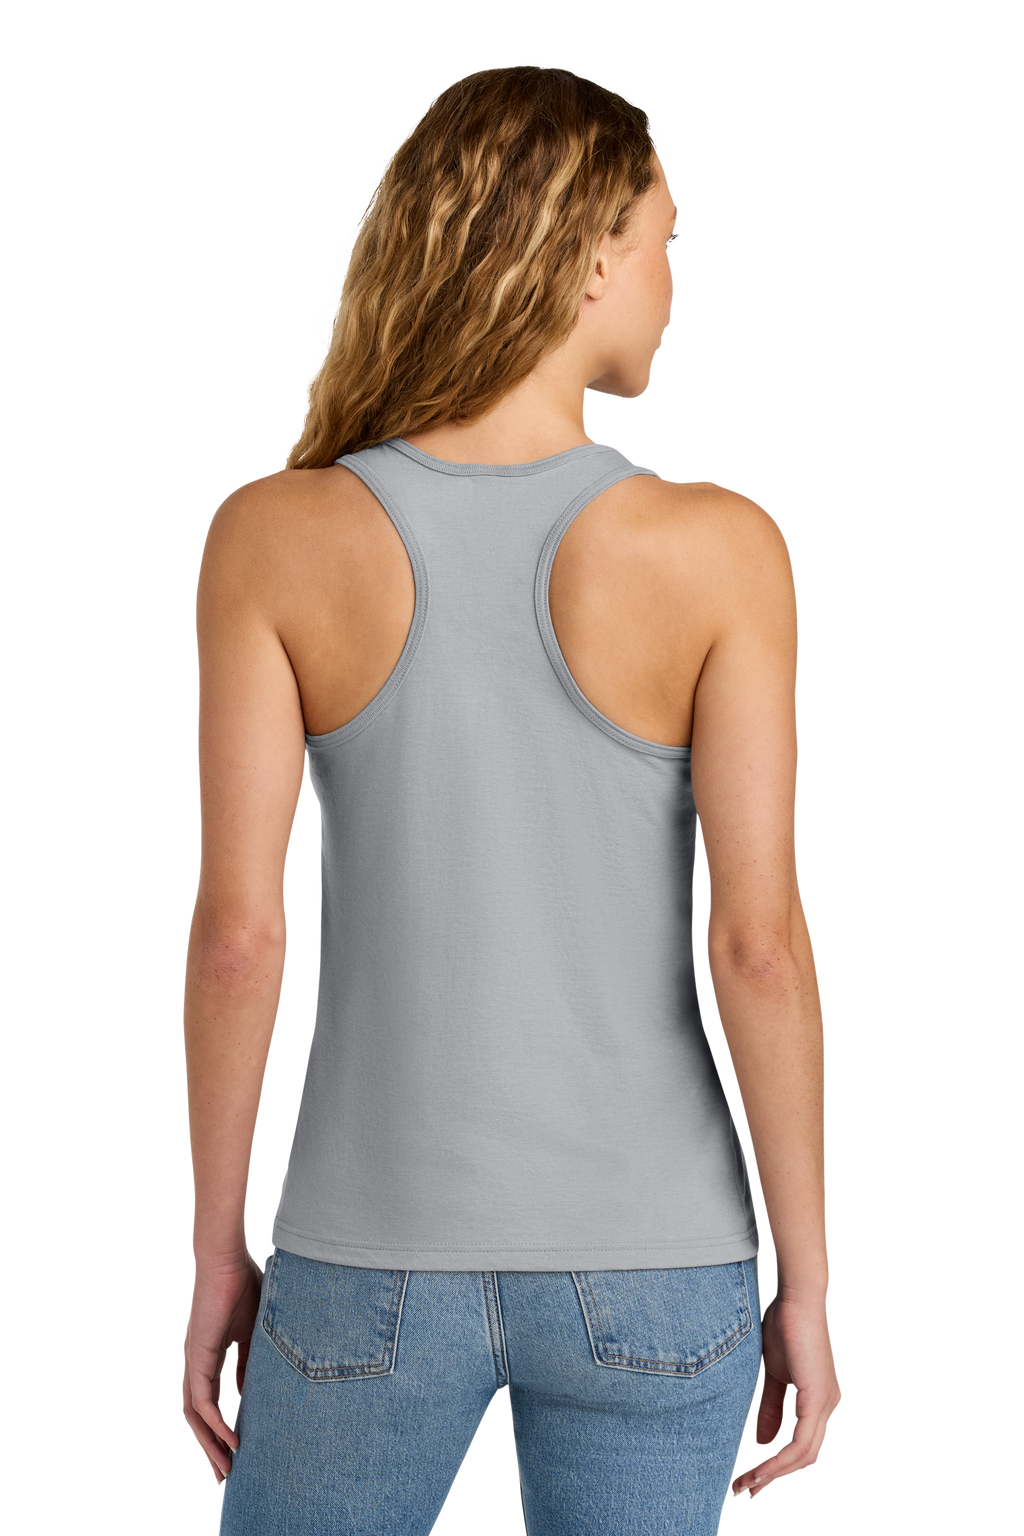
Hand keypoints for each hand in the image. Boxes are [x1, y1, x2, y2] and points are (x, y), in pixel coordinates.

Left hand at [180, 1252, 264, 1486]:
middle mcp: (195, 1364)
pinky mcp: (197, 1357)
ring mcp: (193, 1362)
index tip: (237, 1451)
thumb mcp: (253, 1331)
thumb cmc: (243, 1284)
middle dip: (211, 1448)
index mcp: (207, 1357)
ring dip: (209, 1444)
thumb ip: (250, 1361)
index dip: (219, 1429)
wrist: (226, 1258)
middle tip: (227, 1474)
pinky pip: (201, 1400)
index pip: (209, 1403)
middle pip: (197, 1418)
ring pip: (195, 1416)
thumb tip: (247, 1391)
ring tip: (228, 1467)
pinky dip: (214, 1423)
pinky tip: (230, 1439)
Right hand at [730, 1289, 841, 1501]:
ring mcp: (826, 1405)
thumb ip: (770, 1407)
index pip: (802, 1445)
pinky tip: (759, 1465)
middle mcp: (828, 1406)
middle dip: (773, 1477)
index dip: (777, 1465)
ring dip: (773, 1473)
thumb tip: (763, 1442)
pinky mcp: (818, 1399)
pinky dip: (779, 1459)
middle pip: (804, 1458)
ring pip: (803, 1457)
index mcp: (819, 1400)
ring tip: (747, 1483)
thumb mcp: (773, 1373)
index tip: (750, 1477)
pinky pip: (799, 1443)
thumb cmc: (785, 1325)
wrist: (796, 1297)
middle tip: (744, 1489)